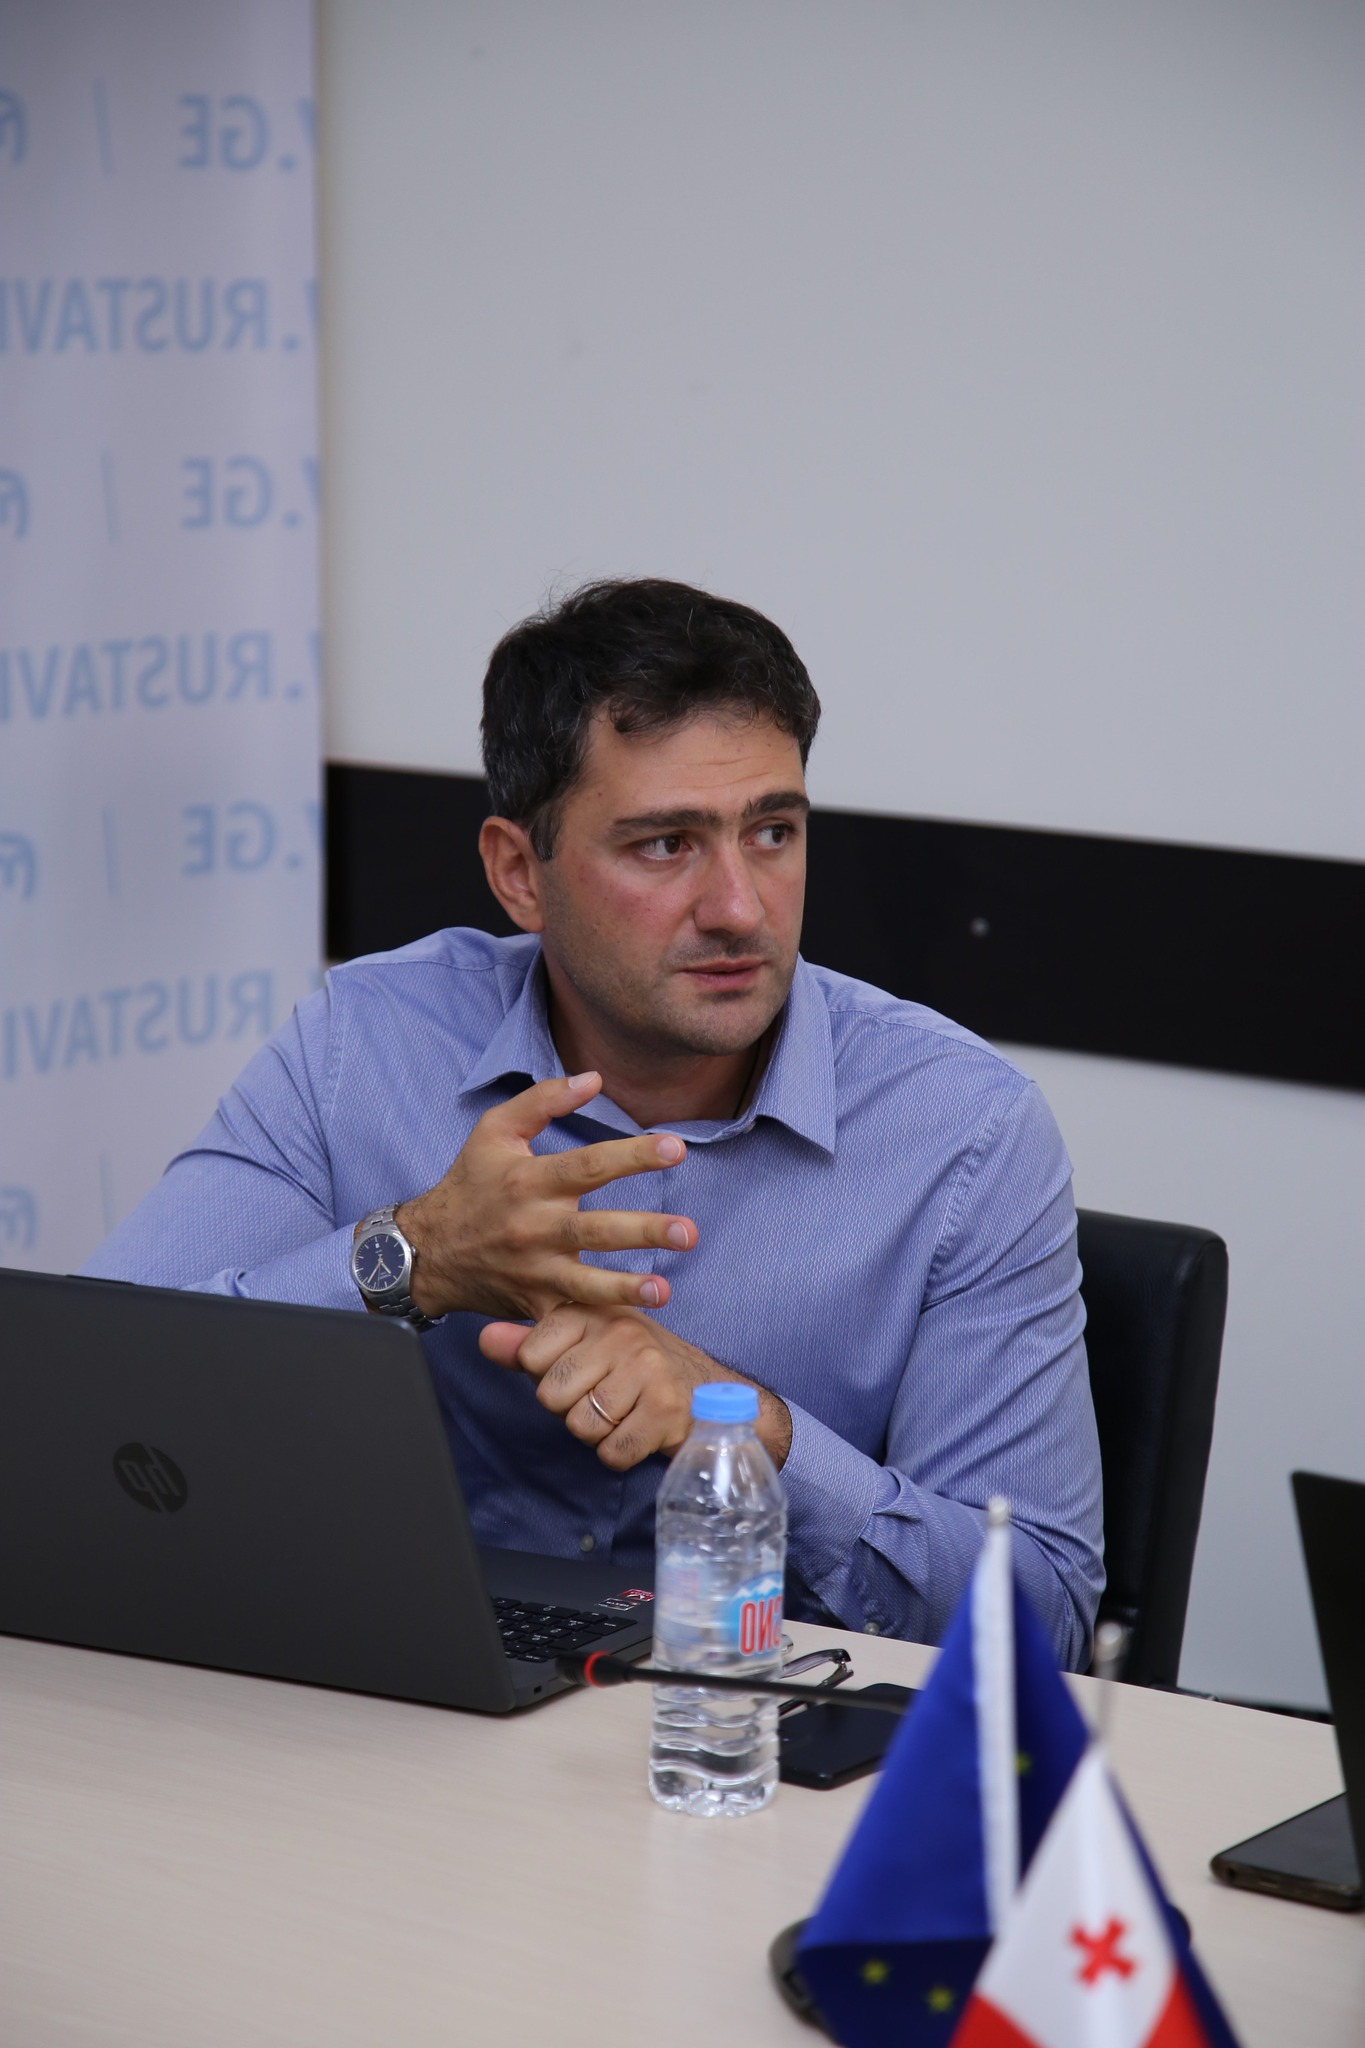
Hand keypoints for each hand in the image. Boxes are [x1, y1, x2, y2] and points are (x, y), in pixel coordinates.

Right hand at [393, 1072, 696, 1320]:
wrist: (426, 1251)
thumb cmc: (469, 1184)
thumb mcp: (494, 1130)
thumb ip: (543, 1099)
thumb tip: (594, 1078)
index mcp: (528, 1180)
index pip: (589, 1165)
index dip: (634, 1156)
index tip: (676, 1148)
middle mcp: (533, 1227)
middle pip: (595, 1230)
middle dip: (643, 1231)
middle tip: (688, 1231)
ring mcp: (533, 1271)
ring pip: (585, 1283)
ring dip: (626, 1289)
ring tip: (664, 1290)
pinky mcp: (533, 1304)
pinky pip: (568, 1318)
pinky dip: (596, 1324)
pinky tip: (630, 1332)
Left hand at [479, 1304, 792, 1472]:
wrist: (707, 1392)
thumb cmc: (630, 1368)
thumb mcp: (580, 1347)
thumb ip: (527, 1346)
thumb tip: (484, 1339)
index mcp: (594, 1311)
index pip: (530, 1355)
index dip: (547, 1376)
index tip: (580, 1369)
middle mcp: (621, 1332)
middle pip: (551, 1394)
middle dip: (572, 1408)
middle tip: (605, 1395)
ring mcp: (646, 1368)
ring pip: (580, 1426)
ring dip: (598, 1433)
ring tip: (624, 1411)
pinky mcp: (666, 1408)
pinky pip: (612, 1451)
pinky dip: (620, 1452)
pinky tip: (638, 1429)